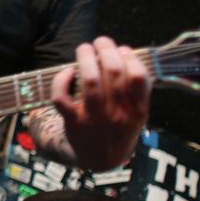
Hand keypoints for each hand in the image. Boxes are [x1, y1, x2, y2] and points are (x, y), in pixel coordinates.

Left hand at [51, 37, 150, 170]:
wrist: (101, 158)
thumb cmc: (120, 126)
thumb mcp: (138, 112)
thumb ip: (138, 86)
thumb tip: (124, 51)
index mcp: (137, 111)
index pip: (138, 77)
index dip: (129, 57)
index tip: (122, 49)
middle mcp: (117, 115)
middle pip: (113, 72)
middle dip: (106, 49)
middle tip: (101, 42)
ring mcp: (94, 119)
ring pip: (89, 81)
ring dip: (86, 58)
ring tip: (85, 49)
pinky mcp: (72, 122)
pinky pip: (61, 98)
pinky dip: (61, 80)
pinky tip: (67, 72)